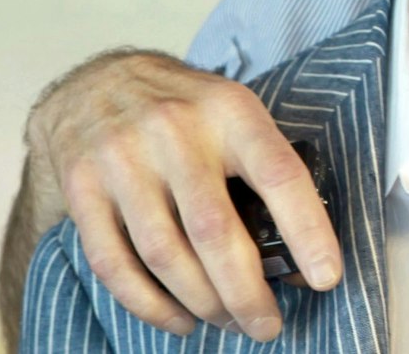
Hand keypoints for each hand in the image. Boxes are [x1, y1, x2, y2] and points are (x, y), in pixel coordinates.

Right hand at [24, 49, 341, 340]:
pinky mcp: (83, 189)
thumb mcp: (236, 114)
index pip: (279, 174)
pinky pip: (114, 263)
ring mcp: (122, 160)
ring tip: (228, 322)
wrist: (97, 84)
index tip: (325, 277)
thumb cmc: (188, 109)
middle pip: (215, 230)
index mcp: (230, 112)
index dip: (307, 230)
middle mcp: (175, 133)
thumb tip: (302, 252)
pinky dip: (150, 304)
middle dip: (245, 291)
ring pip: (165, 255)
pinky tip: (179, 320)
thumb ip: (265, 168)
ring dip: (201, 303)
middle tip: (267, 324)